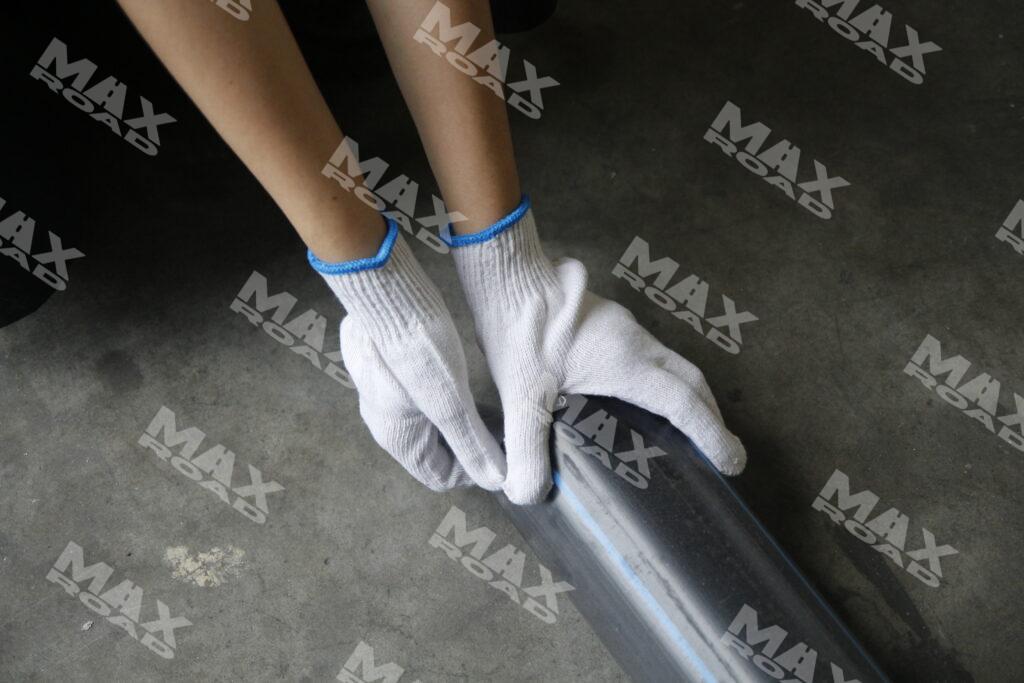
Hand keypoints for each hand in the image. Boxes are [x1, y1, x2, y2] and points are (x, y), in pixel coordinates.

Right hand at [311, 220, 505, 491]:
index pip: (439, 477)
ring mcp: (381, 396)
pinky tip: (463, 382)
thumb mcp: (451, 399)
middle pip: (433, 453)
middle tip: (503, 429)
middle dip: (469, 445)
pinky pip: (418, 399)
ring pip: (427, 425)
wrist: (382, 293)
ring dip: (458, 422)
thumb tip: (496, 480)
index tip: (505, 453)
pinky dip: (444, 400)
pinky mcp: (383, 370)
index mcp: (397, 438)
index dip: (474, 471)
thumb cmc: (416, 347)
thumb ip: (472, 442)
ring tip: (490, 407)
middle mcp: (384, 423)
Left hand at [449, 199, 745, 503]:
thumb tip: (528, 496)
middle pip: (692, 381)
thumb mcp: (520, 396)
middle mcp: (635, 343)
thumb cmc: (518, 330)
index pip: (684, 403)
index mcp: (626, 363)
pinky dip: (662, 380)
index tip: (732, 461)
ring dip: (688, 396)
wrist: (509, 276)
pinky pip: (651, 354)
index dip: (712, 435)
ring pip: (673, 364)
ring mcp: (624, 328)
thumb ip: (525, 449)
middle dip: (711, 417)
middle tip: (719, 449)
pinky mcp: (608, 322)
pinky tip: (637, 398)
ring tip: (685, 430)